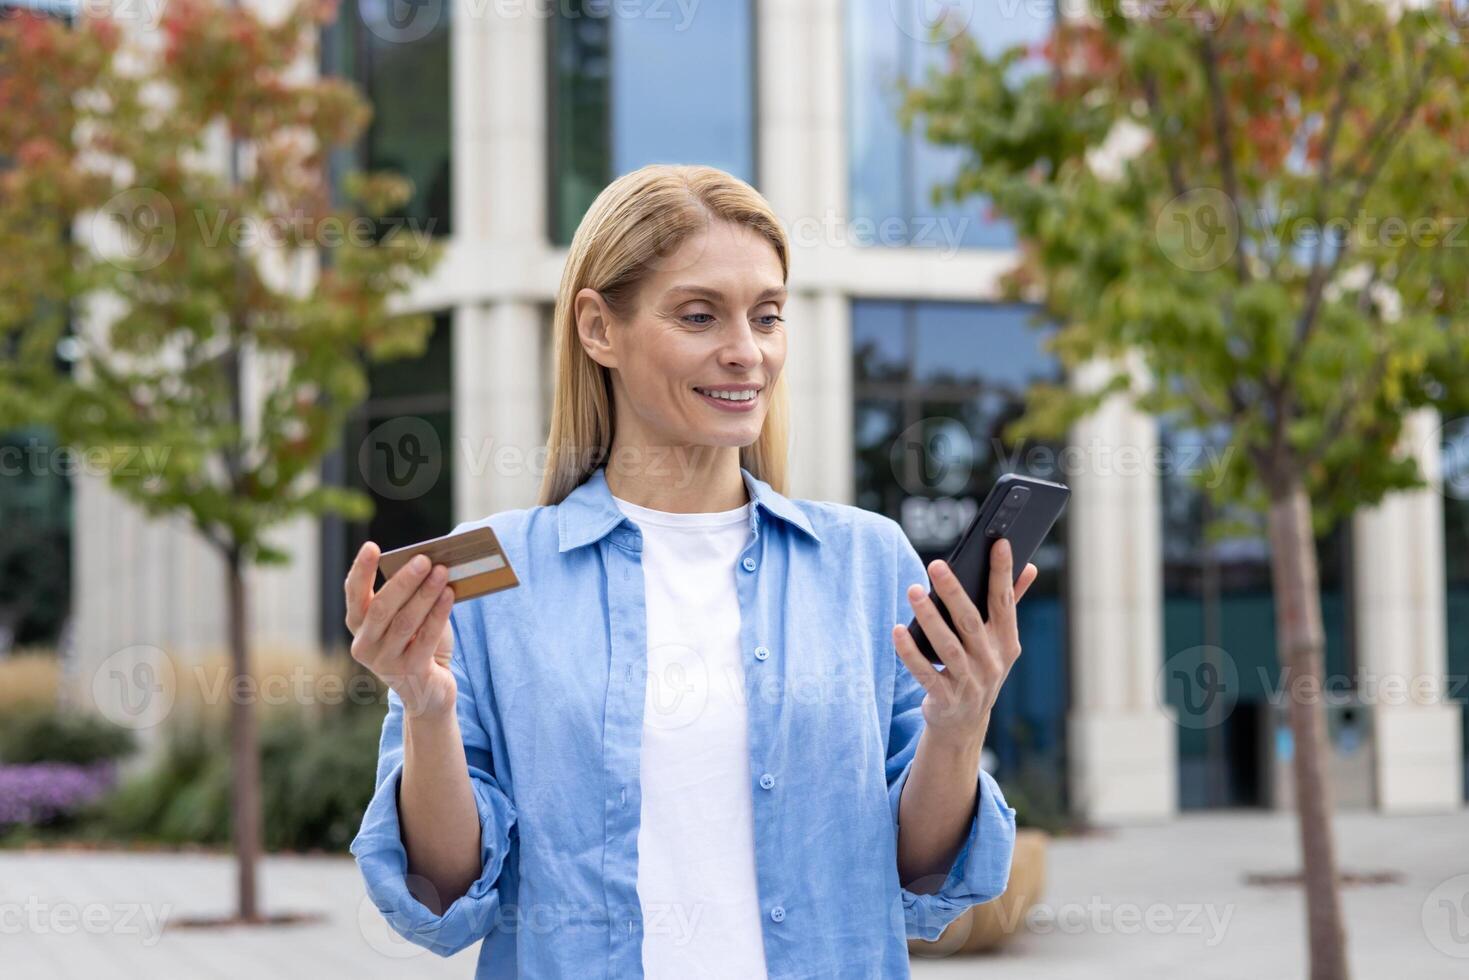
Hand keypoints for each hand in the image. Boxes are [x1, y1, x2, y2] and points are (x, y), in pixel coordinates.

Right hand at [344, 541, 457, 718]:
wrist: (430, 690)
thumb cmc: (418, 643)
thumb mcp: (408, 618)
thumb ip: (410, 596)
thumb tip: (429, 564)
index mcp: (358, 626)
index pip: (354, 594)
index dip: (361, 570)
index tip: (371, 547)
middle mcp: (364, 645)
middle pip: (381, 607)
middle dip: (403, 581)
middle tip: (424, 559)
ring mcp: (384, 662)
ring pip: (405, 622)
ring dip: (425, 594)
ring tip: (442, 571)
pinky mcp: (409, 673)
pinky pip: (426, 638)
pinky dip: (438, 613)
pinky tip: (450, 594)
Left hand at [890, 538, 1037, 746]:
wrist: (963, 724)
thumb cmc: (980, 669)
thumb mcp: (1000, 642)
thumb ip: (1011, 604)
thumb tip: (1030, 568)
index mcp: (1006, 642)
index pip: (1004, 602)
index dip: (1003, 572)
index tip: (998, 543)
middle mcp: (991, 662)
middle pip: (971, 621)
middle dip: (954, 592)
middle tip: (936, 565)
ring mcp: (970, 683)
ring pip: (947, 646)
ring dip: (929, 617)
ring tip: (913, 591)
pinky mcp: (946, 698)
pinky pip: (925, 672)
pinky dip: (910, 652)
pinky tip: (898, 630)